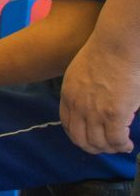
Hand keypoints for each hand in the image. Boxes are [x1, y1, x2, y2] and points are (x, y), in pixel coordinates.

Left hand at [62, 28, 139, 153]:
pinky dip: (122, 146)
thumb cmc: (103, 54)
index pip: (68, 126)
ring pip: (99, 143)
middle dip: (94, 147)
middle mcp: (78, 107)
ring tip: (120, 146)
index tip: (90, 139)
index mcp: (68, 96)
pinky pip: (116, 140)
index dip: (79, 137)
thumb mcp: (78, 73)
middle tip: (107, 147)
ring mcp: (95, 112)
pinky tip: (128, 144)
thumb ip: (80, 91)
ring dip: (110, 148)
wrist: (116, 46)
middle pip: (81, 140)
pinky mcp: (114, 114)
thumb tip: (91, 102)